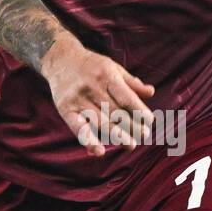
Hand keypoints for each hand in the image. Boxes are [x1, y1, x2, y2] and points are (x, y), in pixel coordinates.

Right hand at [41, 33, 155, 156]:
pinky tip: (99, 151)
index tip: (149, 121)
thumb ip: (131, 82)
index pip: (125, 96)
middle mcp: (91, 87)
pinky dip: (89, 141)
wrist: (60, 59)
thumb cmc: (92, 66)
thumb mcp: (113, 67)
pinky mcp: (65, 109)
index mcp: (106, 75)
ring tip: (131, 145)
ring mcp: (77, 99)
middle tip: (144, 135)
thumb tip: (151, 92)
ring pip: (100, 121)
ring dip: (117, 135)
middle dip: (131, 125)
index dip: (138, 110)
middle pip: (115, 112)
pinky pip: (78, 128)